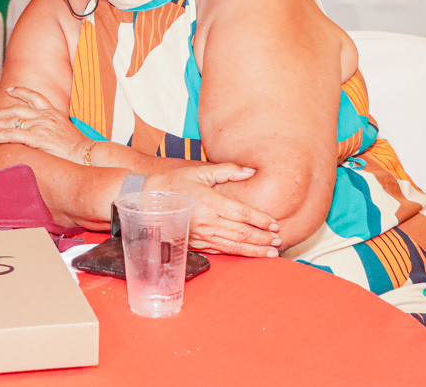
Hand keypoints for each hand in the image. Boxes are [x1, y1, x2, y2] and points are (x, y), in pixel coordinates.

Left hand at [0, 86, 89, 161]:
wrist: (87, 154)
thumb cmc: (78, 147)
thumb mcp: (66, 130)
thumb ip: (53, 126)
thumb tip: (44, 131)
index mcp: (53, 112)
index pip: (35, 96)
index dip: (20, 91)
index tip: (9, 90)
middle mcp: (45, 116)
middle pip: (16, 109)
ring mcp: (41, 126)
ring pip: (11, 121)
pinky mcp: (37, 138)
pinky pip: (12, 135)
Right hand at [146, 163, 281, 257]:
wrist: (147, 201)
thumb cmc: (174, 184)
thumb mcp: (199, 171)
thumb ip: (226, 170)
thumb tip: (250, 171)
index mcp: (210, 202)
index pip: (242, 213)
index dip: (261, 220)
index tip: (274, 224)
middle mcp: (207, 221)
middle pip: (241, 233)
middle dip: (262, 238)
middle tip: (278, 241)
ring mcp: (201, 234)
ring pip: (233, 246)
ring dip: (254, 250)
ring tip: (270, 254)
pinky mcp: (196, 243)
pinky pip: (220, 250)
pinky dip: (237, 254)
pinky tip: (248, 254)